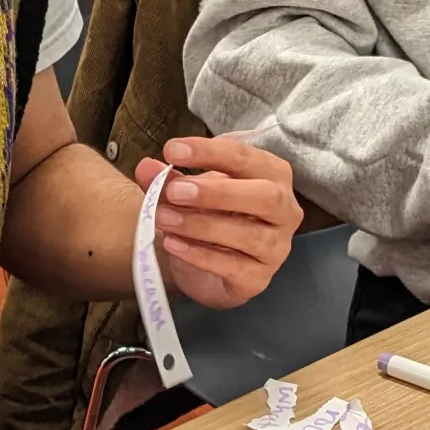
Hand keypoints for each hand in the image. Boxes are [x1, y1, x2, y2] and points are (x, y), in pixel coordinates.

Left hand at [140, 134, 298, 310]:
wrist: (206, 267)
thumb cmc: (208, 215)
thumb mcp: (186, 192)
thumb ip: (167, 180)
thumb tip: (145, 167)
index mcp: (272, 176)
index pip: (246, 158)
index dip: (209, 151)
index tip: (172, 150)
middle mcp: (284, 211)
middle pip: (265, 197)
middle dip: (217, 192)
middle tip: (175, 191)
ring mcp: (275, 248)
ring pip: (249, 235)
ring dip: (201, 225)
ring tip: (163, 218)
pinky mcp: (258, 279)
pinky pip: (234, 267)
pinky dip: (200, 255)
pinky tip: (173, 244)